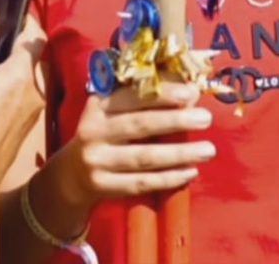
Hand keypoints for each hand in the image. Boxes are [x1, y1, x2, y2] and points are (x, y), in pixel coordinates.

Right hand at [0, 4, 45, 184]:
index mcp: (23, 71)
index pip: (36, 36)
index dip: (27, 24)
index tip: (15, 19)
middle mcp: (37, 87)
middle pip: (35, 58)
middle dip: (20, 50)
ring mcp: (36, 108)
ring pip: (31, 79)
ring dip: (17, 72)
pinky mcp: (29, 125)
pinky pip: (27, 98)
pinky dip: (16, 92)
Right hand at [60, 79, 215, 210]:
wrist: (70, 174)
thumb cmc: (106, 130)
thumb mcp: (116, 108)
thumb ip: (148, 96)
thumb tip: (191, 91)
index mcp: (100, 105)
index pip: (133, 96)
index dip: (163, 94)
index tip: (191, 92)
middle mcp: (95, 131)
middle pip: (140, 125)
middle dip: (176, 121)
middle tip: (206, 118)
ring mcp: (97, 162)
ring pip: (144, 158)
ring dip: (179, 154)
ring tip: (208, 149)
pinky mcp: (102, 187)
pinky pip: (140, 183)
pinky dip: (168, 178)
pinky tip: (190, 172)